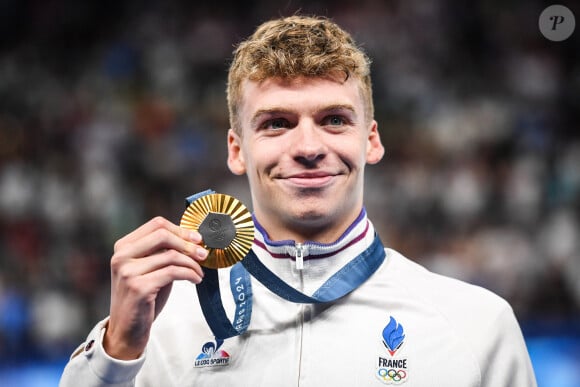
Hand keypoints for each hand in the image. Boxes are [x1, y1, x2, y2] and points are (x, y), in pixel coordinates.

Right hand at [103, 216, 206, 359]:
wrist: (127, 330)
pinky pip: (173, 272)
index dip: (180, 230)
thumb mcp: (150, 268)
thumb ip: (163, 252)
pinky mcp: (138, 287)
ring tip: (199, 272)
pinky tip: (195, 279)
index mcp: (123, 247)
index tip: (197, 238)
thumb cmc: (143, 297)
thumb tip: (193, 238)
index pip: (156, 224)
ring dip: (192, 264)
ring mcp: (128, 272)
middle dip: (188, 244)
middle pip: (163, 236)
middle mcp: (122, 256)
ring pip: (171, 256)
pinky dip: (189, 274)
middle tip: (203, 254)